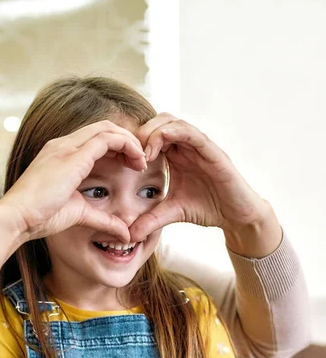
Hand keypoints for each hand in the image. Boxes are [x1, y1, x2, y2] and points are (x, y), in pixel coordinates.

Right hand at [0, 120, 146, 243]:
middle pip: (103, 128)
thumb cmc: (39, 218)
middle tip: (140, 161)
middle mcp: (62, 145)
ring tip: (141, 161)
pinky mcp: (73, 155)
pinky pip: (108, 138)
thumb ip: (102, 219)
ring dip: (129, 141)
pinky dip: (127, 145)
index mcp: (60, 156)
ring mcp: (66, 147)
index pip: (94, 139)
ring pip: (107, 129)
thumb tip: (124, 234)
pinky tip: (136, 161)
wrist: (16, 218)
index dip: (117, 148)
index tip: (130, 166)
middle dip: (126, 141)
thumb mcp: (78, 214)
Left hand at [129, 114, 280, 255]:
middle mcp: (186, 146)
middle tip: (129, 154)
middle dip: (140, 133)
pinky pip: (192, 133)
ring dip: (153, 133)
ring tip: (142, 155)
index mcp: (175, 155)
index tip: (121, 159)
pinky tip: (156, 150)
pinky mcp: (213, 152)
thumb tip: (128, 235)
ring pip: (172, 122)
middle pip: (159, 122)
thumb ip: (149, 220)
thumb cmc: (207, 208)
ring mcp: (200, 146)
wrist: (236, 216)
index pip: (151, 135)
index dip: (134, 142)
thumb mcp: (171, 214)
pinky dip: (173, 134)